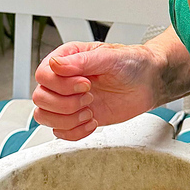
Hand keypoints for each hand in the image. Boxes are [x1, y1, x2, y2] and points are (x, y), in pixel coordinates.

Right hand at [33, 41, 162, 140]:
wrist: (149, 82)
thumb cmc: (132, 63)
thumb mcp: (110, 57)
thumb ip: (82, 61)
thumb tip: (56, 64)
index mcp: (68, 60)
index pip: (43, 75)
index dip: (61, 84)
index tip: (86, 84)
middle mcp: (64, 80)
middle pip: (40, 98)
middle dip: (66, 103)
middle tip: (90, 97)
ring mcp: (69, 100)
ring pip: (44, 117)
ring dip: (68, 119)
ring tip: (89, 111)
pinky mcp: (78, 117)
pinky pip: (60, 132)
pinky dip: (75, 132)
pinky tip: (93, 121)